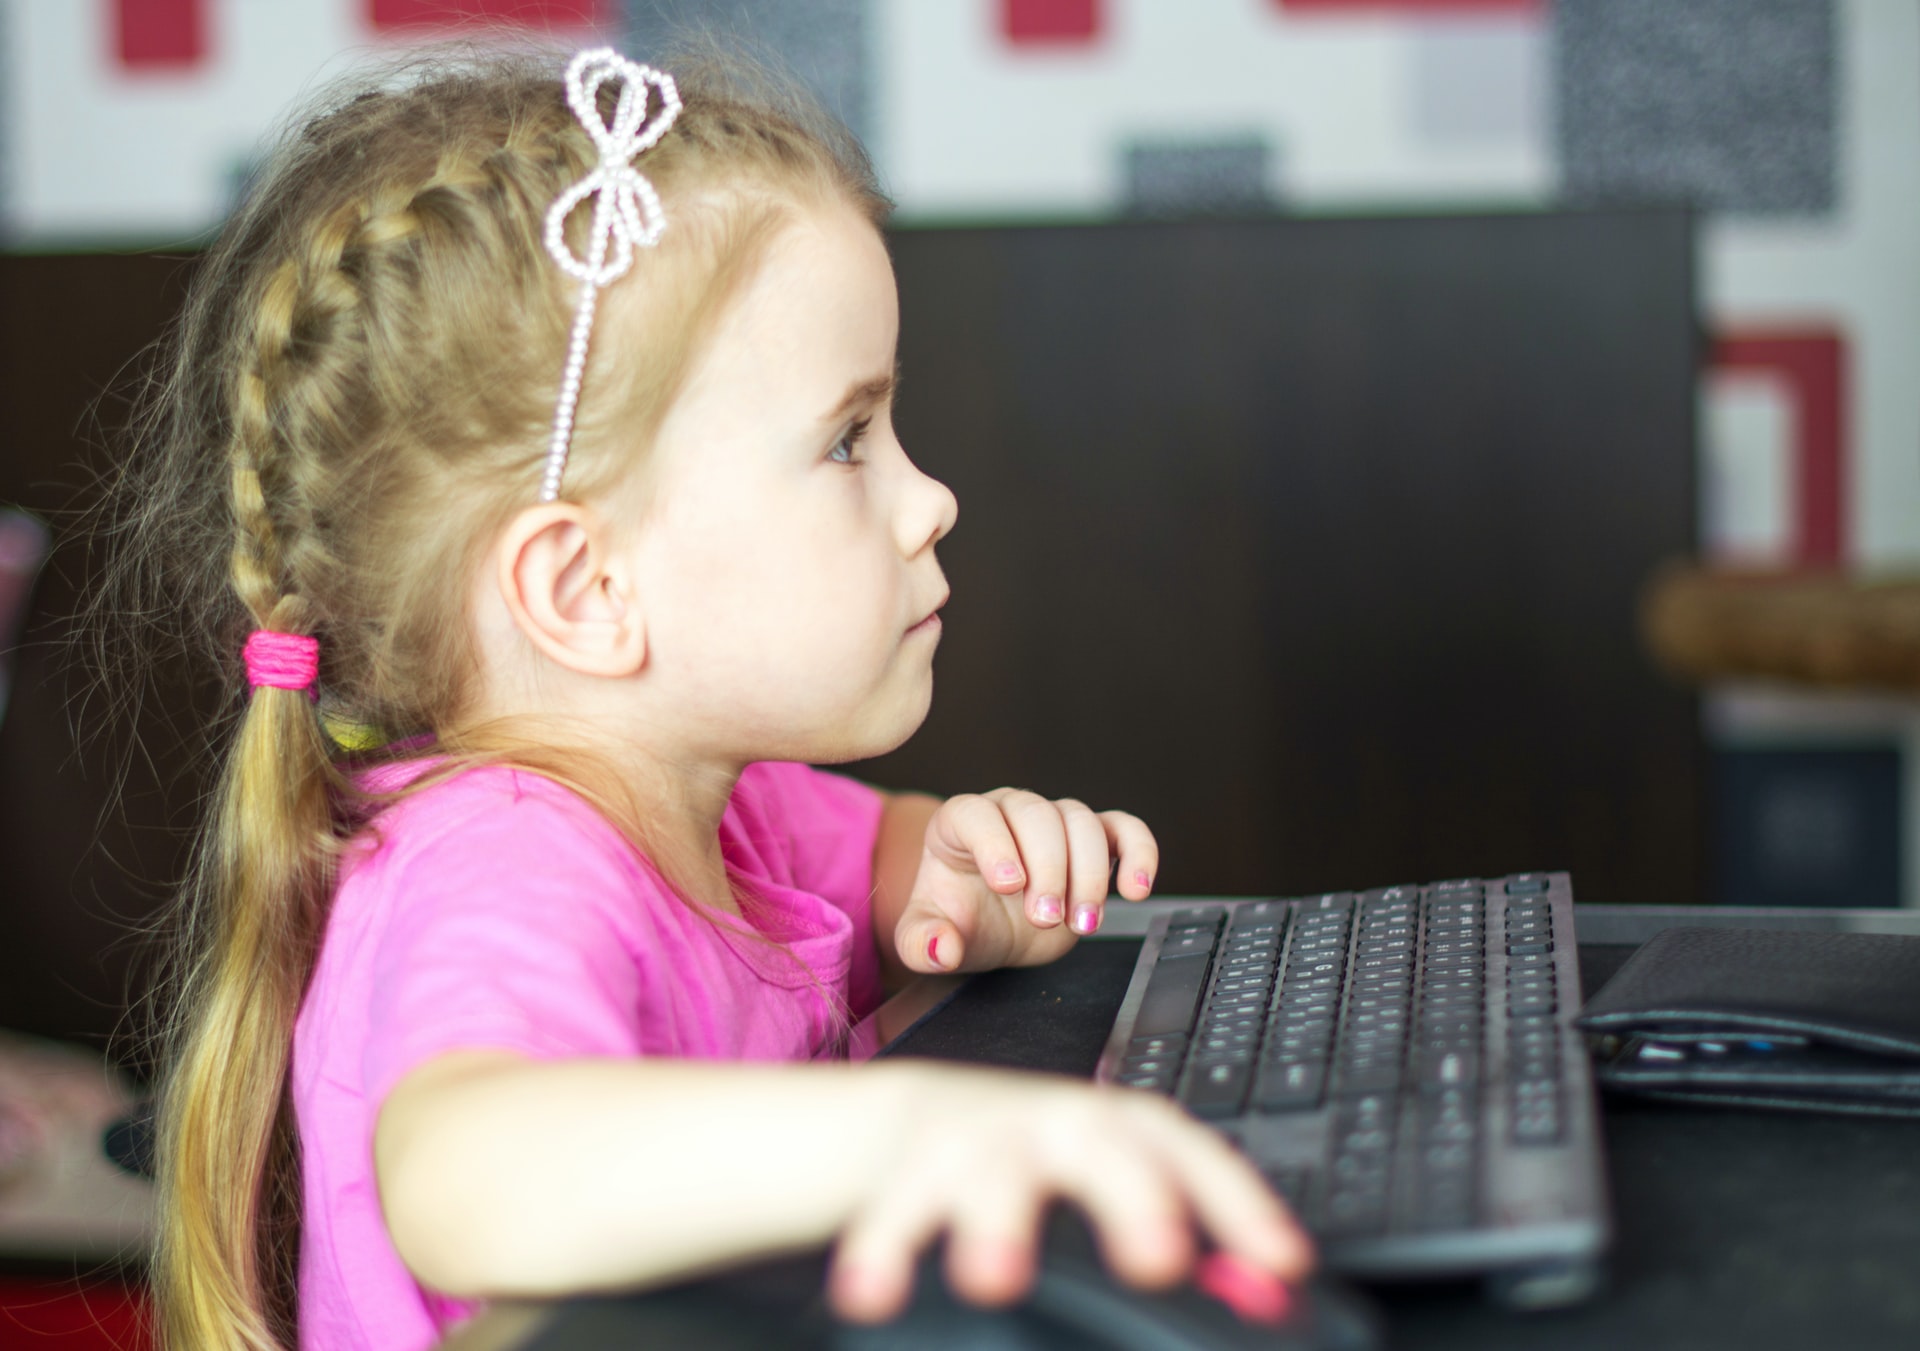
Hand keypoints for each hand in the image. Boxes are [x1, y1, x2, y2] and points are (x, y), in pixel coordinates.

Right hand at [830, 1063, 1313, 1321]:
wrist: (923, 1122)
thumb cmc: (1048, 1166)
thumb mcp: (1119, 1190)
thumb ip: (1189, 1236)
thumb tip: (1272, 1293)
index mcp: (1125, 1131)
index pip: (1195, 1155)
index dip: (1240, 1204)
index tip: (1281, 1261)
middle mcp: (1060, 1126)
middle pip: (1104, 1146)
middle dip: (1132, 1198)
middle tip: (1158, 1258)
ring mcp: (985, 1140)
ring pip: (993, 1168)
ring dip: (997, 1221)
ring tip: (992, 1278)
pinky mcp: (911, 1167)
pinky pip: (894, 1208)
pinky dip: (883, 1249)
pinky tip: (874, 1293)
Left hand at [896, 789, 1158, 972]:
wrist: (992, 927)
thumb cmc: (957, 921)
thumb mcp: (924, 937)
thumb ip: (922, 942)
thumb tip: (941, 948)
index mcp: (960, 824)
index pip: (976, 814)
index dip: (994, 844)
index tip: (1008, 886)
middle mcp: (1009, 811)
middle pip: (1036, 815)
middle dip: (1048, 869)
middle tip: (1045, 920)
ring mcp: (1055, 822)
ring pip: (1082, 821)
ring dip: (1089, 874)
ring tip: (1082, 924)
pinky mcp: (1095, 841)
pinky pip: (1125, 830)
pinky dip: (1139, 853)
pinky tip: (1136, 889)